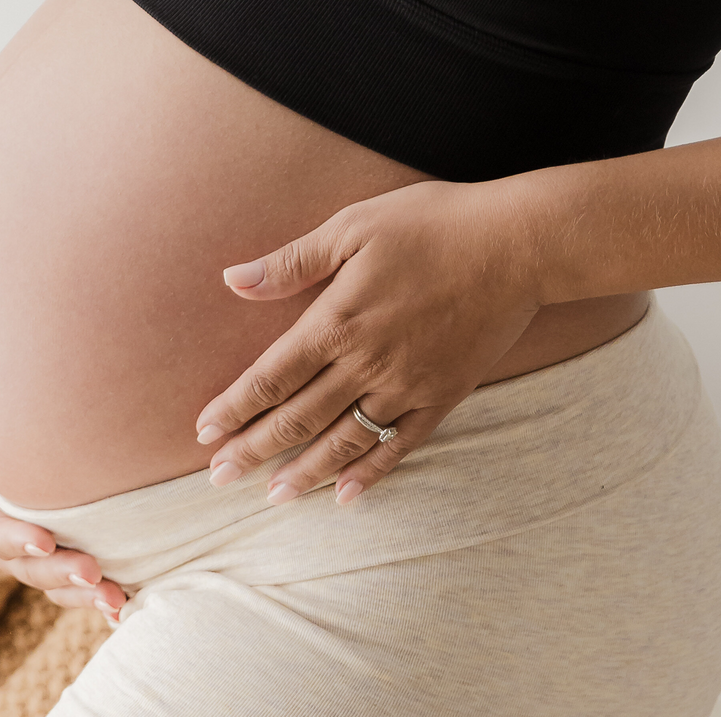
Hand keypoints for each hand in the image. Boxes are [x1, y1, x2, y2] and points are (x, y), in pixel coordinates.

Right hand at [0, 426, 125, 624]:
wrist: (36, 426)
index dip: (13, 538)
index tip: (44, 539)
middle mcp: (6, 541)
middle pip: (27, 566)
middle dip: (58, 572)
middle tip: (93, 572)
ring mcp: (38, 551)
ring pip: (55, 582)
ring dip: (83, 595)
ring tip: (116, 600)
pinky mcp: (69, 552)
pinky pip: (79, 584)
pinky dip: (99, 597)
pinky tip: (125, 607)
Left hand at [194, 178, 539, 505]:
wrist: (517, 244)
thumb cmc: (433, 223)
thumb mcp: (354, 225)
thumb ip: (293, 260)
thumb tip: (233, 280)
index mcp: (337, 319)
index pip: (270, 376)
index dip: (234, 407)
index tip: (203, 434)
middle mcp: (366, 363)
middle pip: (297, 418)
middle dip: (253, 450)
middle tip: (218, 478)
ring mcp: (406, 386)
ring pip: (343, 441)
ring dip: (303, 472)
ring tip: (272, 497)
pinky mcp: (443, 395)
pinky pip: (399, 447)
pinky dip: (369, 474)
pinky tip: (345, 494)